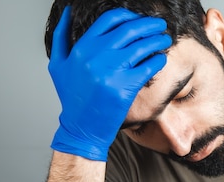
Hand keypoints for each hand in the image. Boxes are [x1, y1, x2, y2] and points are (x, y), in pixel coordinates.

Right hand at [49, 7, 171, 160]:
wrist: (81, 128)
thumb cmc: (72, 98)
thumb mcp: (58, 64)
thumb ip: (60, 35)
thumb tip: (66, 11)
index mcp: (82, 48)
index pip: (110, 19)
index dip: (129, 15)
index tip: (139, 19)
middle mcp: (96, 56)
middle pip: (130, 29)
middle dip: (149, 25)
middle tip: (160, 25)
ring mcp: (111, 71)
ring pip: (142, 46)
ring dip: (158, 39)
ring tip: (165, 39)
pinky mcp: (125, 87)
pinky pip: (149, 67)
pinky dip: (158, 60)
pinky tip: (161, 58)